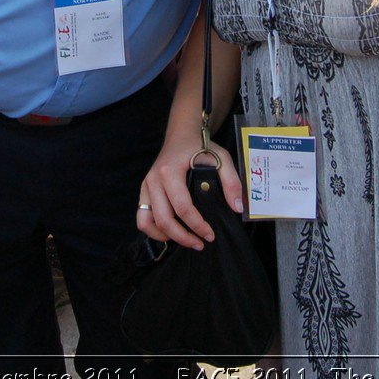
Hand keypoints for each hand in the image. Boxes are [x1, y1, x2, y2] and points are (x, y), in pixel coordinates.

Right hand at [138, 132, 243, 250]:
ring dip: (166, 236)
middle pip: (163, 219)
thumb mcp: (221, 158)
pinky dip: (153, 229)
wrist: (181, 134)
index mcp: (170, 171)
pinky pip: (141, 217)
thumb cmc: (200, 146)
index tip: (210, 235)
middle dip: (182, 237)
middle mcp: (153, 180)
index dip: (197, 225)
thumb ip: (231, 181)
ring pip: (147, 221)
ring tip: (185, 240)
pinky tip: (170, 233)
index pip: (182, 207)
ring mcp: (146, 186)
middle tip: (200, 244)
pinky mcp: (144, 190)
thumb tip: (236, 208)